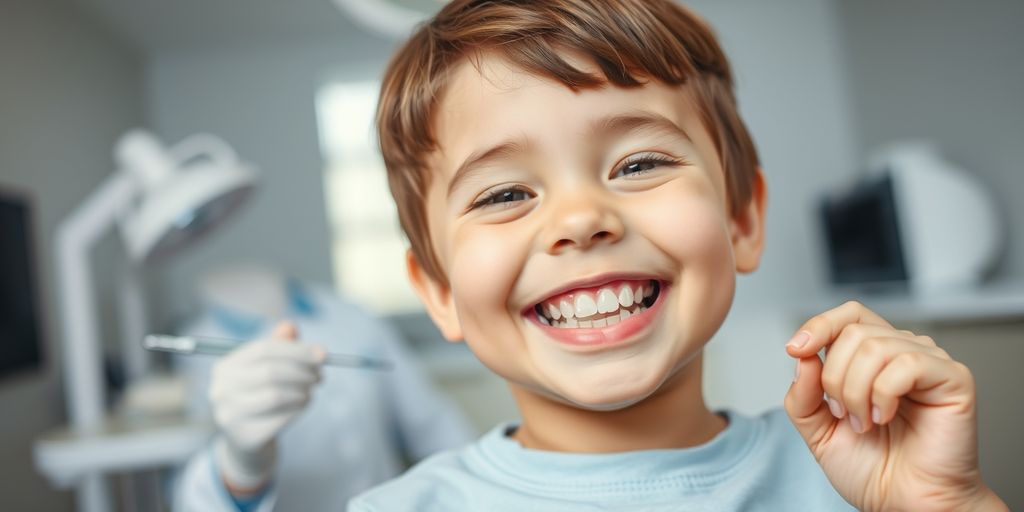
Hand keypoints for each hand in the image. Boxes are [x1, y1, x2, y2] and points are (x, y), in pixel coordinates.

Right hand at [209, 321, 325, 491]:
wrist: (247, 438)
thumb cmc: (259, 395)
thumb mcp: (266, 368)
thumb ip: (278, 345)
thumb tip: (290, 326)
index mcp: (224, 367)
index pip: (263, 350)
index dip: (296, 350)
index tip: (323, 354)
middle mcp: (220, 390)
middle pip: (270, 372)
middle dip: (302, 371)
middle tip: (321, 375)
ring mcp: (230, 416)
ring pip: (276, 396)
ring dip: (303, 390)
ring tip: (311, 390)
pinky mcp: (245, 436)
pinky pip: (281, 418)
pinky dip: (300, 408)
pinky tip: (303, 404)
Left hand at [784, 301, 1006, 511]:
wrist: (906, 505)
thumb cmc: (872, 471)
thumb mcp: (818, 430)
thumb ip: (803, 394)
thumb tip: (804, 355)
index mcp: (873, 359)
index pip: (848, 316)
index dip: (819, 325)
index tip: (796, 350)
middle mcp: (902, 353)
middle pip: (853, 331)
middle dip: (834, 377)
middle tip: (843, 414)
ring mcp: (930, 363)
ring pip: (875, 346)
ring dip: (856, 391)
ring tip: (865, 423)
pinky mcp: (953, 378)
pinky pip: (907, 363)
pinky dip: (883, 394)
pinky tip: (885, 418)